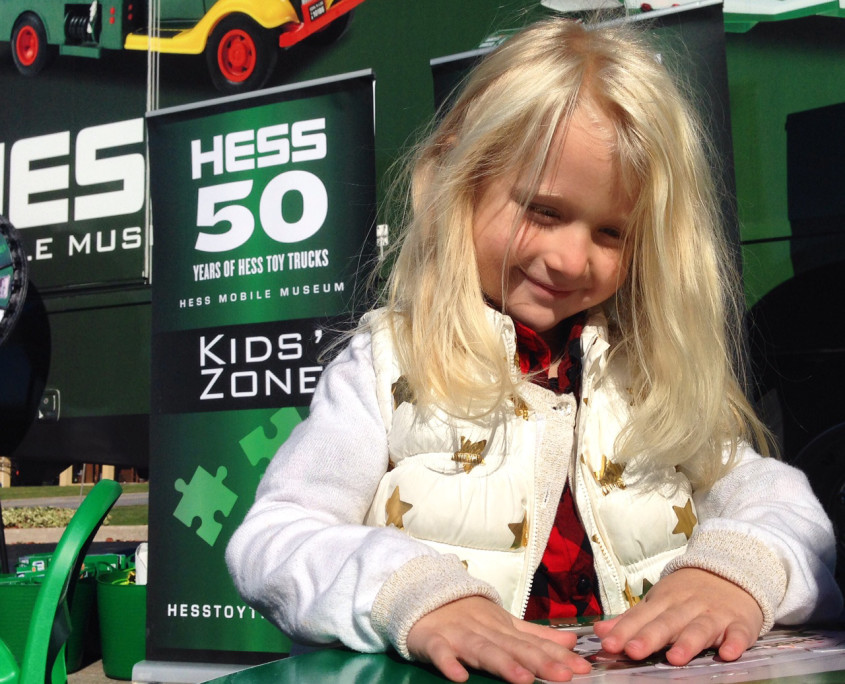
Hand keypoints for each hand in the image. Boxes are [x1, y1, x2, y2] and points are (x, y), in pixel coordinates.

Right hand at [406, 596, 590, 682]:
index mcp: (504, 628)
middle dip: (539, 662)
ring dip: (502, 663)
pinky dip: (448, 662)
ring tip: (523, 679)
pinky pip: (440, 652)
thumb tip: (572, 641)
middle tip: (564, 677)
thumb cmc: (468, 614)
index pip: (535, 643)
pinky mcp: (433, 640)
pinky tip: (459, 676)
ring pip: (483, 650)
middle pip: (514, 647)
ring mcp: (459, 635)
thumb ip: (536, 635)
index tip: (583, 669)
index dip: (558, 656)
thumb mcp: (504, 623)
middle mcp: (485, 631)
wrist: (423, 595)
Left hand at [593, 568, 763, 665]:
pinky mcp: (740, 623)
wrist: (731, 571)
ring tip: (674, 658)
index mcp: (663, 602)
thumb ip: (630, 620)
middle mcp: (686, 607)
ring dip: (687, 643)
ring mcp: (714, 614)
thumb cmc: (687, 594)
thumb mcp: (657, 601)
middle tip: (633, 651)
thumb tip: (599, 632)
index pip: (640, 617)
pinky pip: (739, 634)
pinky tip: (728, 654)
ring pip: (699, 628)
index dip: (624, 631)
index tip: (608, 645)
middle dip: (649, 637)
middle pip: (666, 622)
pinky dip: (735, 643)